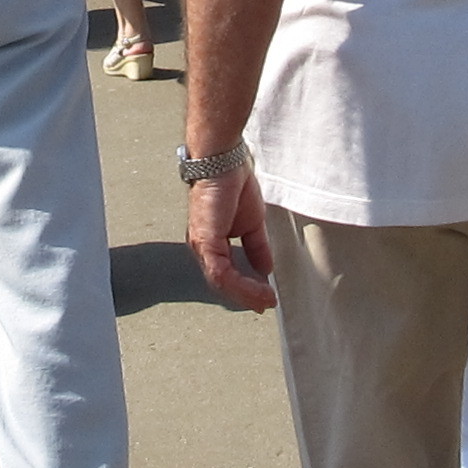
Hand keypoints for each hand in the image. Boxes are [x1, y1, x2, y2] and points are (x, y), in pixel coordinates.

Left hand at [188, 161, 275, 311]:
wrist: (223, 163)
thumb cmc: (232, 185)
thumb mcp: (252, 224)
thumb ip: (256, 248)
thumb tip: (265, 269)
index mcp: (212, 244)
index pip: (226, 276)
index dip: (245, 289)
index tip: (265, 298)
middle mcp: (202, 249)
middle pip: (222, 284)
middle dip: (246, 297)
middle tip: (266, 304)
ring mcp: (201, 246)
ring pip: (221, 282)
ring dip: (246, 294)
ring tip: (266, 299)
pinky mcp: (205, 241)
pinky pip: (221, 272)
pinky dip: (241, 284)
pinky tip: (258, 288)